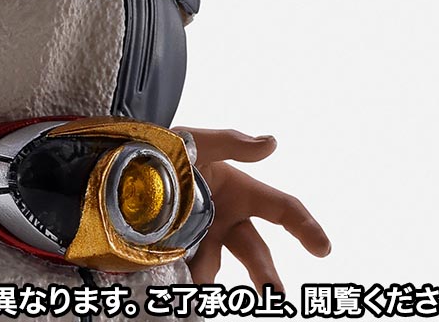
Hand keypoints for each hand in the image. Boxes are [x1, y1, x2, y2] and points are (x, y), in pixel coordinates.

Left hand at [176, 128, 329, 293]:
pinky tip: (177, 284)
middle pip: (255, 251)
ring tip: (199, 285)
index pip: (282, 208)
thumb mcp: (194, 141)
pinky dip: (184, 281)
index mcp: (237, 189)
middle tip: (272, 296)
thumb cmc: (162, 148)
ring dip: (211, 277)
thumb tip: (273, 142)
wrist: (114, 167)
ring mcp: (199, 237)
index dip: (306, 226)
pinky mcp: (173, 250)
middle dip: (266, 274)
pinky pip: (185, 272)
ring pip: (216, 267)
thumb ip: (232, 142)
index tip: (324, 250)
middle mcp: (223, 217)